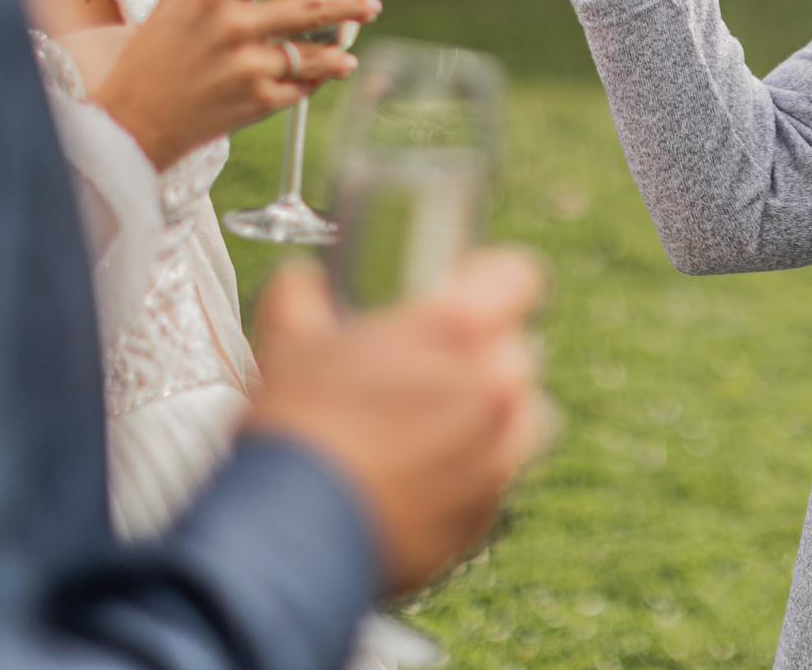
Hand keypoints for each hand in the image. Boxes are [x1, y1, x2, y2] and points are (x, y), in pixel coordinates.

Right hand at [93, 0, 378, 168]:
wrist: (130, 122)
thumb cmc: (151, 59)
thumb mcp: (176, 6)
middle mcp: (233, 24)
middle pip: (313, 5)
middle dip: (353, 3)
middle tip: (371, 3)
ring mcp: (249, 65)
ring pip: (318, 52)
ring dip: (342, 50)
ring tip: (349, 49)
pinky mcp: (258, 101)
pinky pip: (304, 86)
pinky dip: (317, 80)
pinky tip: (322, 77)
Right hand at [247, 252, 550, 591]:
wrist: (292, 535)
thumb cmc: (298, 425)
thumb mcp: (289, 340)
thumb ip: (305, 296)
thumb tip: (302, 283)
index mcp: (458, 330)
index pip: (519, 275)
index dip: (492, 279)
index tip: (464, 291)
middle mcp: (495, 388)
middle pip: (516, 349)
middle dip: (479, 353)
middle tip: (426, 366)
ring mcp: (499, 455)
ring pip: (521, 415)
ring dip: (490, 412)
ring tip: (433, 422)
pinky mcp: (485, 512)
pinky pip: (497, 477)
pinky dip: (471, 471)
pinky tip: (421, 477)